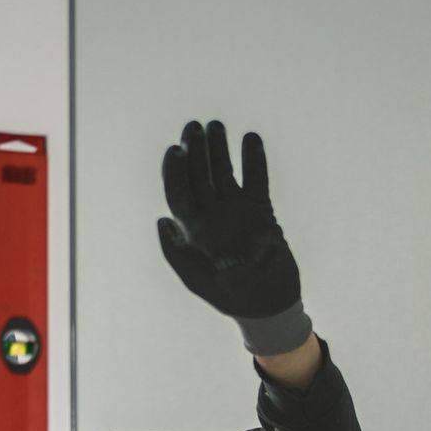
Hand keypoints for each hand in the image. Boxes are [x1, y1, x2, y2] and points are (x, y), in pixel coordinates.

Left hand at [157, 121, 309, 354]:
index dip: (175, 170)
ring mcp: (235, 210)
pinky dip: (254, 158)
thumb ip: (176, 252)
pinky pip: (256, 179)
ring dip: (220, 148)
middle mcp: (211, 216)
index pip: (178, 192)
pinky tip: (250, 138)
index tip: (177, 150)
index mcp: (191, 230)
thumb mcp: (196, 279)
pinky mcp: (260, 210)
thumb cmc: (229, 297)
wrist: (268, 304)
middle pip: (198, 175)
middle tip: (195, 127)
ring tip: (218, 126)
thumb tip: (162, 220)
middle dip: (195, 150)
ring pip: (224, 171)